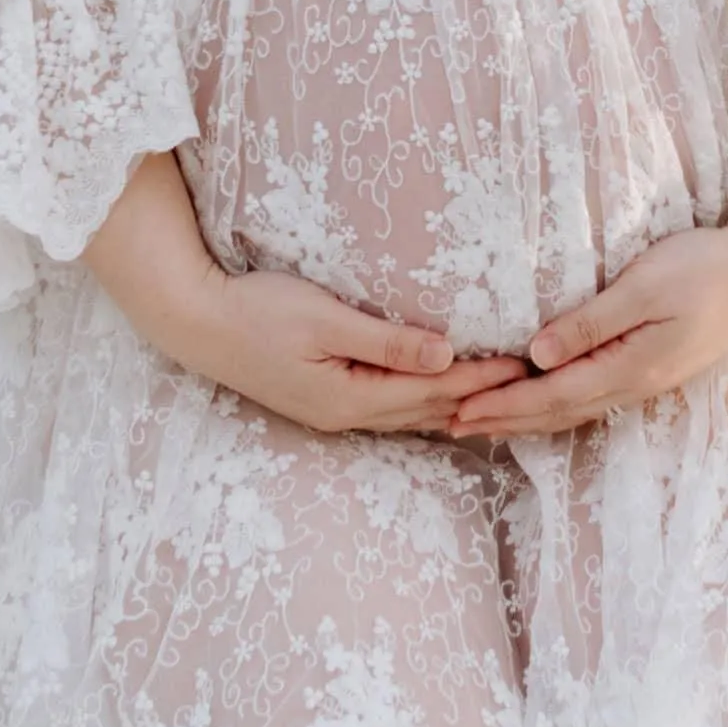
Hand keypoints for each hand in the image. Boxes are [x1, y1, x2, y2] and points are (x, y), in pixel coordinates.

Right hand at [180, 266, 518, 435]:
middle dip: (481, 394)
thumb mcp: (324, 318)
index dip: (483, 375)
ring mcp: (334, 413)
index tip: (525, 362)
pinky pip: (391, 408)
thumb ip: (386, 341)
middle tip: (531, 380)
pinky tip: (442, 397)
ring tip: (501, 393)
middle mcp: (347, 415)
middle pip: (430, 409)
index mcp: (351, 397)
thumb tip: (446, 353)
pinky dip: (424, 401)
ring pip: (412, 414)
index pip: (435, 388)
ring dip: (456, 403)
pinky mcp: (325, 400)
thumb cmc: (257, 310)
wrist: (197, 322)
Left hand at [445, 221, 727, 436]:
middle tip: (453, 426)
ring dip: (528, 418)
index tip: (460, 411)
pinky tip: (546, 401)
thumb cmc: (703, 267)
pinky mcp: (655, 365)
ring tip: (488, 423)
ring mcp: (648, 378)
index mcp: (630, 366)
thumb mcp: (644, 286)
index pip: (551, 394)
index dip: (504, 405)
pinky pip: (594, 396)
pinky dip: (558, 404)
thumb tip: (538, 353)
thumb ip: (591, 322)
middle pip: (558, 411)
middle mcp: (637, 382)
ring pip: (576, 409)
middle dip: (505, 420)